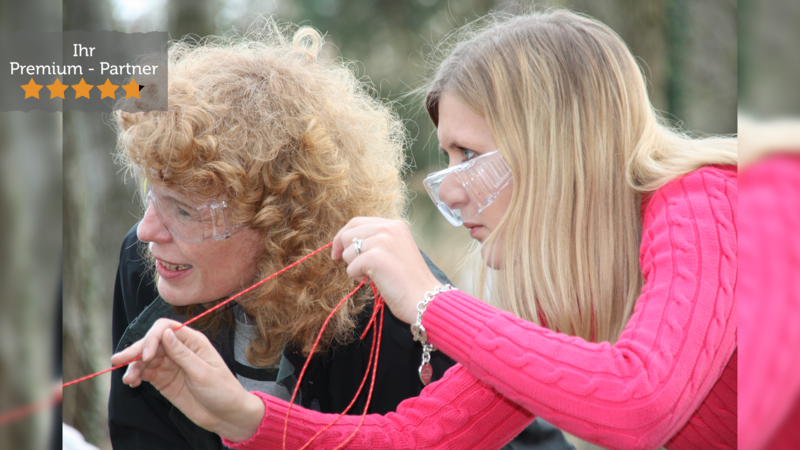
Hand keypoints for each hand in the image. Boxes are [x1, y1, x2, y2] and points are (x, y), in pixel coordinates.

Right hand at [111, 319, 264, 442]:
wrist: (227, 415)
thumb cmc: (223, 391)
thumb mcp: (203, 373)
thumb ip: (182, 354)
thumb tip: (165, 333)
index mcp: (193, 341)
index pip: (166, 328)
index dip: (152, 338)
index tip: (146, 355)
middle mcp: (180, 350)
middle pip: (152, 343)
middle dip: (136, 350)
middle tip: (118, 360)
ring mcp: (171, 365)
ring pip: (146, 358)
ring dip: (134, 366)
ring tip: (128, 379)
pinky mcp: (165, 380)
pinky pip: (147, 373)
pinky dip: (137, 376)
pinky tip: (133, 382)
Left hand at [332, 217, 441, 323]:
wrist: (425, 298)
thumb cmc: (409, 280)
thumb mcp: (395, 250)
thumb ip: (377, 240)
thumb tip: (346, 241)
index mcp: (395, 225)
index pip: (357, 222)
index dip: (343, 236)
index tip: (337, 252)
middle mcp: (389, 228)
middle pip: (348, 234)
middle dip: (346, 253)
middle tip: (357, 269)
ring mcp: (382, 241)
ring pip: (348, 252)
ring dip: (355, 267)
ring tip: (374, 276)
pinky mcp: (375, 257)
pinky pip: (351, 267)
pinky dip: (358, 278)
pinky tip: (375, 281)